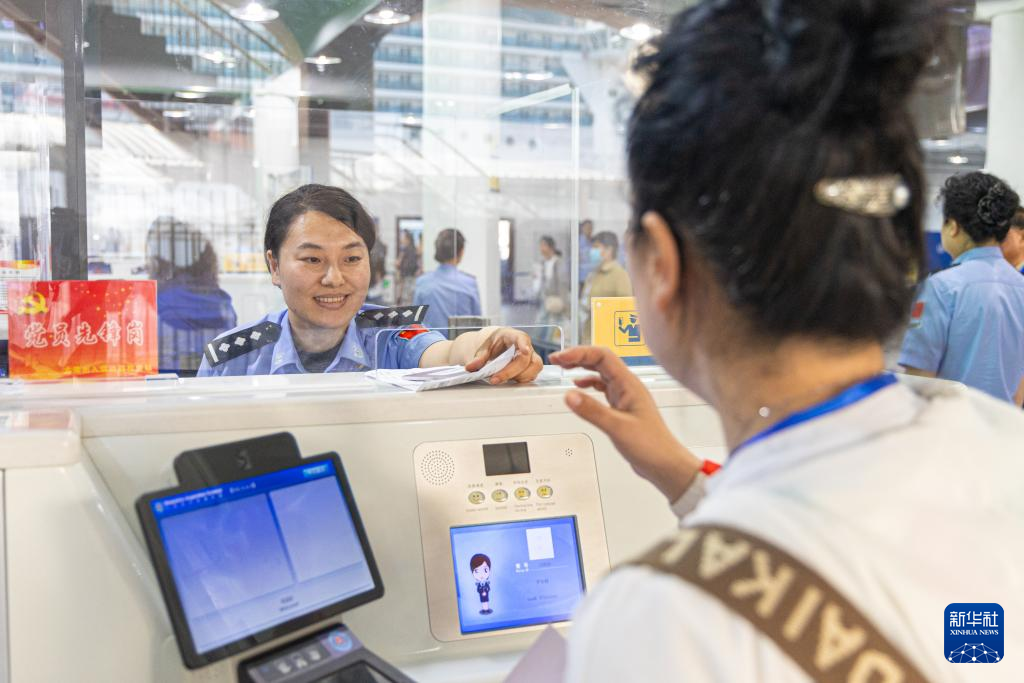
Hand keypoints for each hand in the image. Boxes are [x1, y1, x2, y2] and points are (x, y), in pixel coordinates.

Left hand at [464, 328, 542, 383]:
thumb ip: (478, 358)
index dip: (524, 345)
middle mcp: (525, 346)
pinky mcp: (531, 367)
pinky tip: (510, 380)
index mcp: (513, 336)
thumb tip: (470, 367)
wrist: (498, 347)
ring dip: (519, 377)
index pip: (522, 338)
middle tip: (495, 379)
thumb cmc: (493, 344)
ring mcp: (530, 357)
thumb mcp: (484, 348)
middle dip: (510, 371)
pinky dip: (522, 380)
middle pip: (526, 359)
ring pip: (534, 367)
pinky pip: (532, 375)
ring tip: (503, 379)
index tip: (525, 351)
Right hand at [548, 346, 701, 500]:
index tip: (561, 358)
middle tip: (557, 361)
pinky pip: (602, 388)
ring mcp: (625, 396)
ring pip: (601, 373)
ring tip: (564, 369)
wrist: (664, 464)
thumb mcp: (617, 428)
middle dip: (578, 357)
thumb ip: (592, 411)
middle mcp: (627, 386)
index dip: (579, 353)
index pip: (602, 356)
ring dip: (582, 368)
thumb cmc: (650, 445)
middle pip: (600, 360)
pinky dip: (588, 384)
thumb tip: (569, 395)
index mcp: (629, 384)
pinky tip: (579, 388)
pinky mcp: (621, 407)